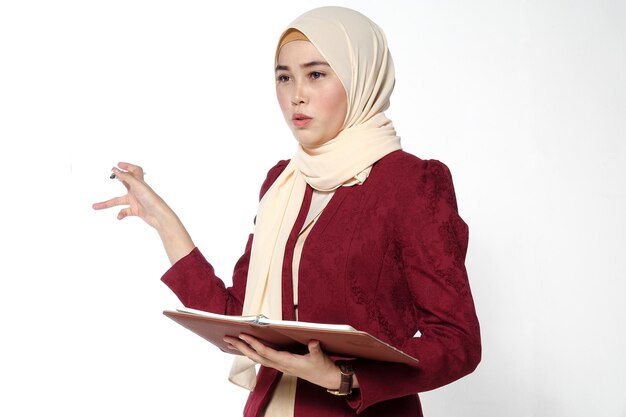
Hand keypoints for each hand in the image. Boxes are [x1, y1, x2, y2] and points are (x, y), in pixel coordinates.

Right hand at [92, 162, 193, 263]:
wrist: (159, 216)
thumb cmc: (152, 200)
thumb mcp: (138, 186)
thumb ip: (126, 177)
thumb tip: (117, 169)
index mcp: (139, 183)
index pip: (135, 170)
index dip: (127, 166)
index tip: (118, 164)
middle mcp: (137, 190)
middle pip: (124, 183)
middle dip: (117, 178)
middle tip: (111, 174)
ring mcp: (136, 200)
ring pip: (119, 200)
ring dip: (107, 203)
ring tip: (96, 206)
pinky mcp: (136, 210)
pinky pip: (125, 211)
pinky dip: (121, 214)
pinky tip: (119, 216)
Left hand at [224, 334, 353, 389]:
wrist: (327, 378)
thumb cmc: (322, 368)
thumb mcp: (320, 358)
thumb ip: (315, 350)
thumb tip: (313, 342)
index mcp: (288, 362)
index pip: (266, 352)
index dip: (254, 344)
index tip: (244, 336)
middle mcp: (281, 365)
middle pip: (257, 356)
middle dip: (242, 347)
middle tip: (228, 338)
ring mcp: (281, 365)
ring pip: (258, 358)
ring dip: (244, 350)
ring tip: (233, 341)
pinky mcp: (283, 364)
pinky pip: (264, 358)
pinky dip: (253, 352)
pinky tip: (248, 348)